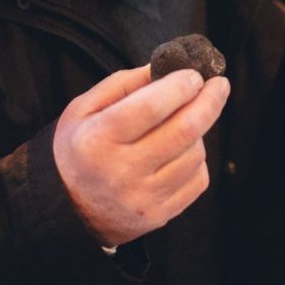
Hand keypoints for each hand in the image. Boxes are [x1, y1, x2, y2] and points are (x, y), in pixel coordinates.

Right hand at [53, 65, 229, 246]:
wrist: (66, 209)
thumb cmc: (77, 150)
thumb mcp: (83, 109)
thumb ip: (122, 84)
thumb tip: (164, 68)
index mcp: (98, 139)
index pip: (150, 107)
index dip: (179, 86)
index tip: (194, 75)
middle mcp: (122, 171)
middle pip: (183, 131)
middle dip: (209, 102)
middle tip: (219, 85)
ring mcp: (143, 198)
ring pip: (194, 155)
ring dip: (199, 132)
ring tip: (185, 122)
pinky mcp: (158, 215)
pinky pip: (197, 182)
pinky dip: (197, 161)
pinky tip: (182, 152)